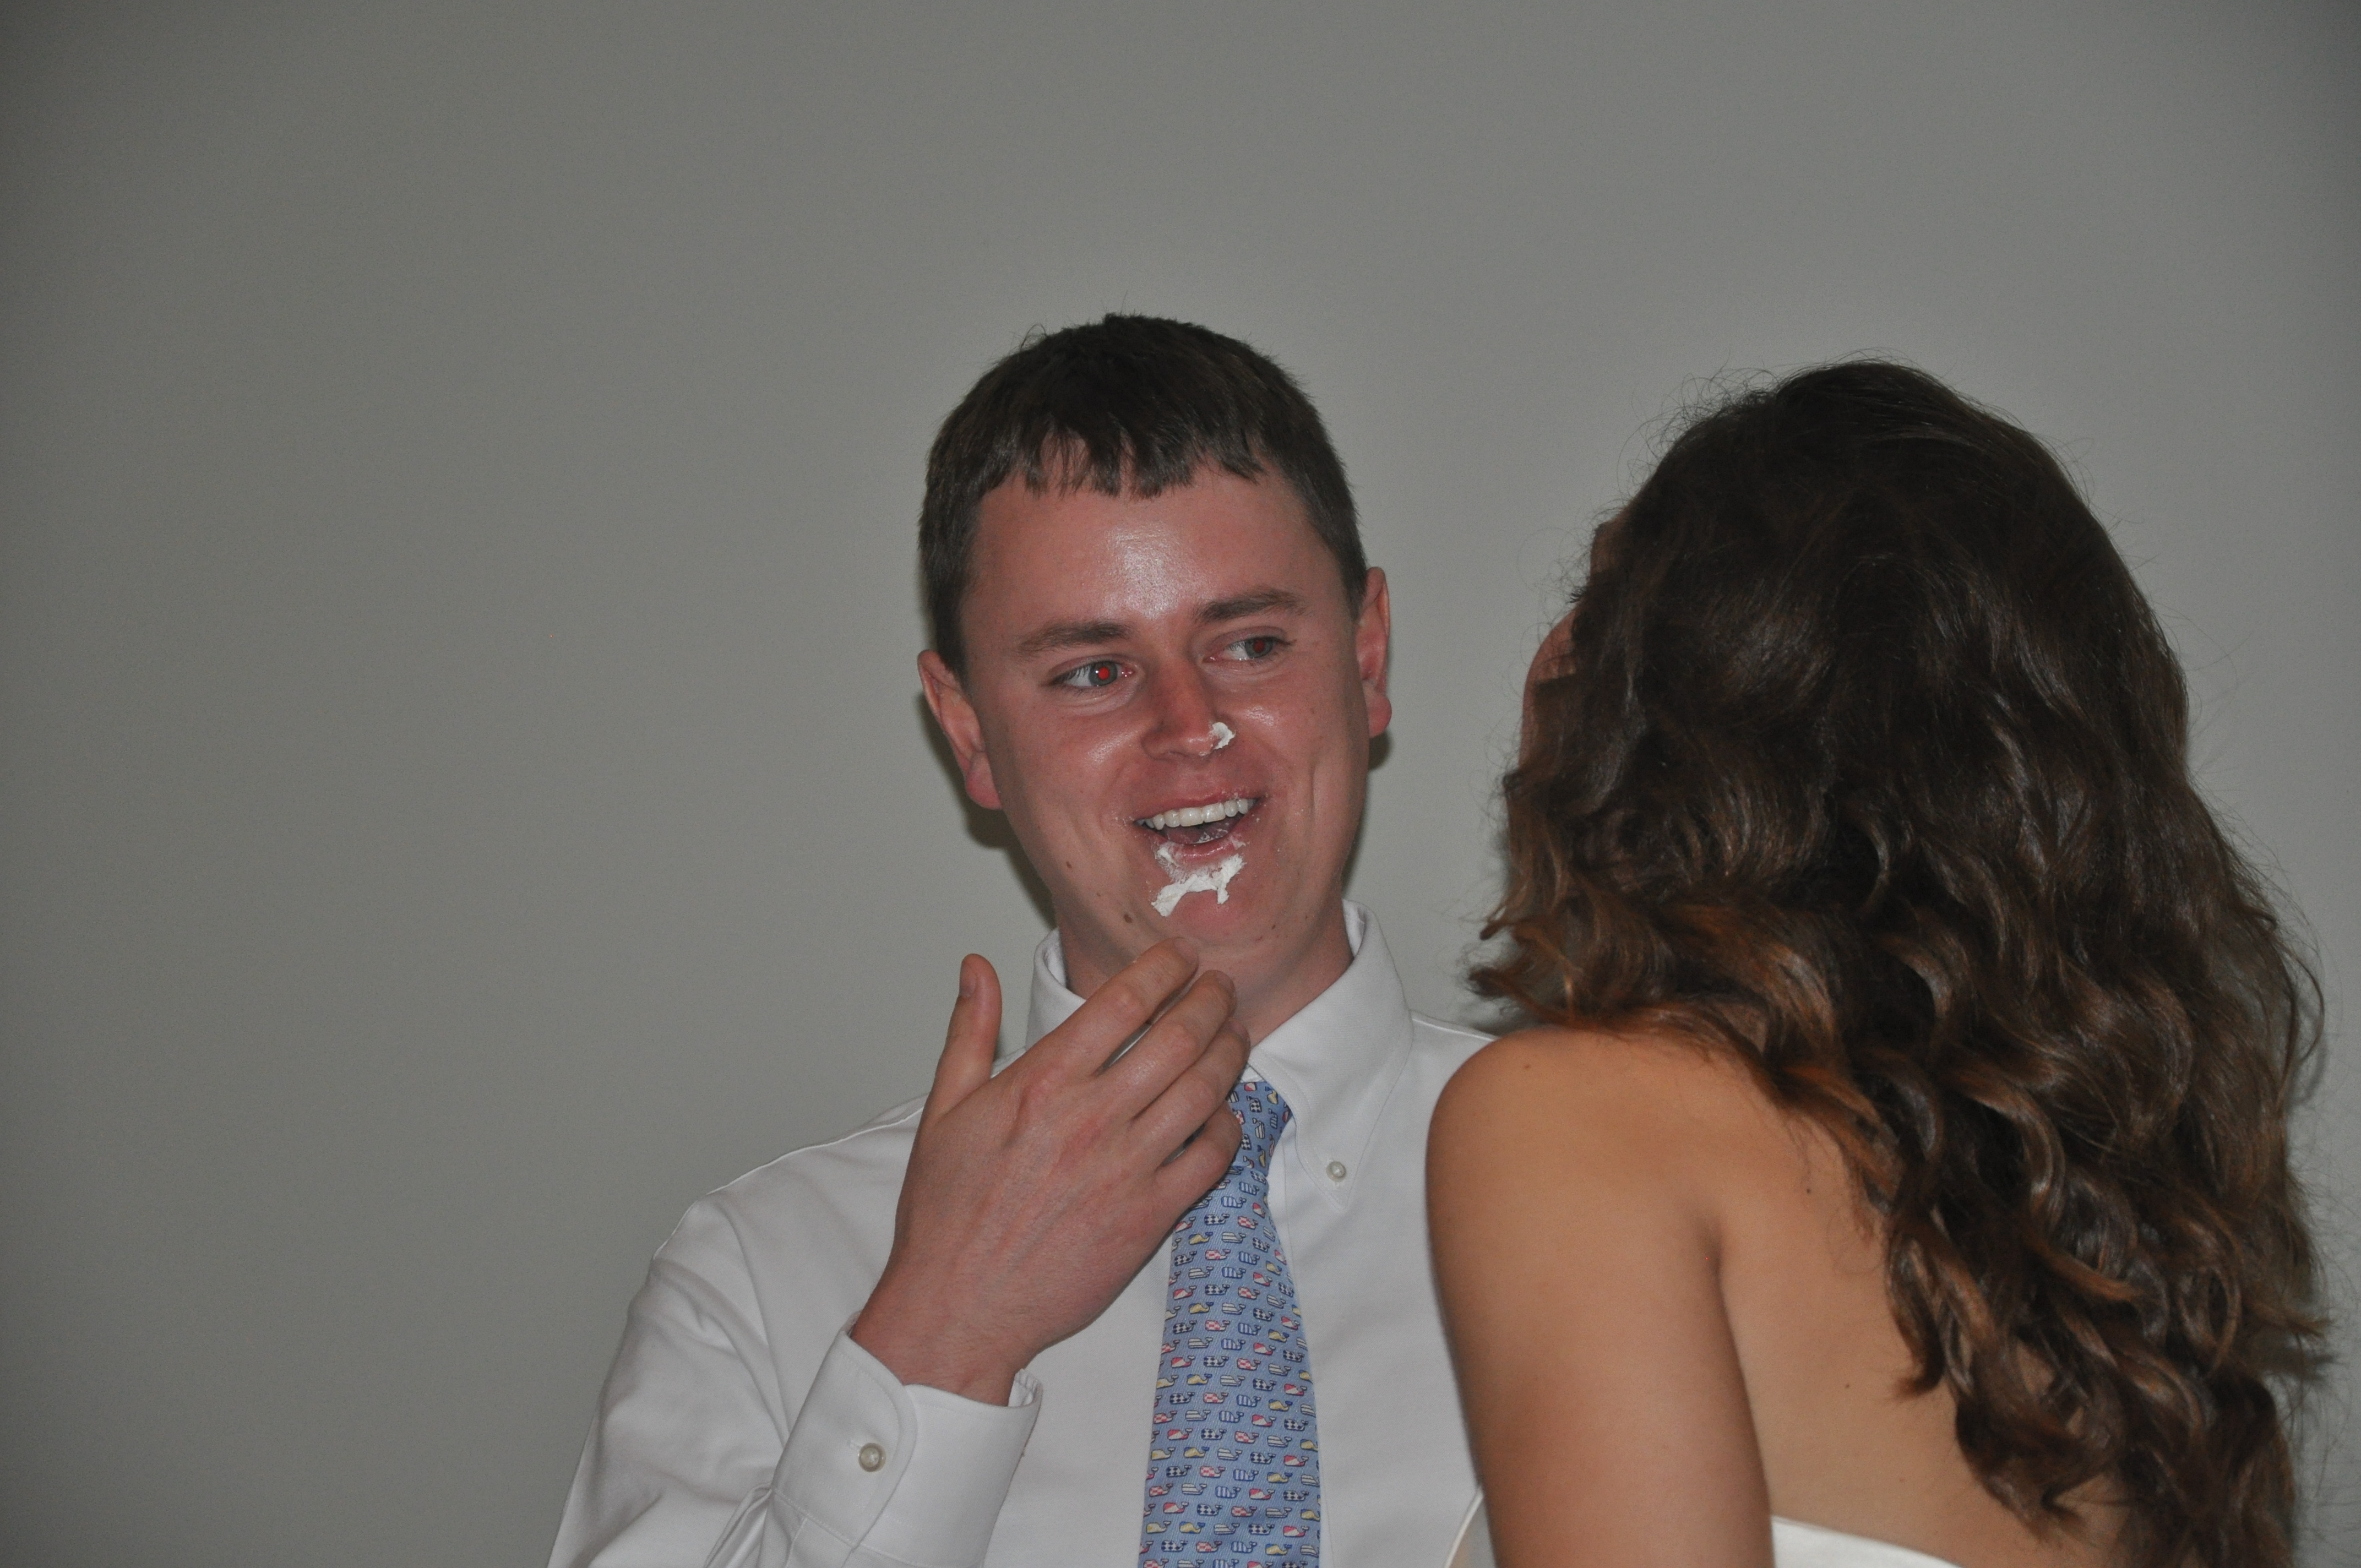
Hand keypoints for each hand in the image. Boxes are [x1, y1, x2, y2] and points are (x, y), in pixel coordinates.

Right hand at [849, 939, 1248, 1402]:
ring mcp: (1127, 1168)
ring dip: (1230, 1053)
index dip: (1165, 968)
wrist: (959, 1306)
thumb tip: (977, 968)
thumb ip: (968, 1031)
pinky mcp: (1150, 1217)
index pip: (1124, 1001)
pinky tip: (1223, 1115)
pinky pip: (1211, 1158)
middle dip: (1211, 1001)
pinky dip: (1228, 1128)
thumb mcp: (944, 1110)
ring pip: (1205, 1090)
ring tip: (1235, 1034)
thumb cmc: (947, 1216)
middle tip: (1222, 988)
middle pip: (1179, 1037)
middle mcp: (1091, 1118)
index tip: (1182, 957)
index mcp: (1042, 1083)